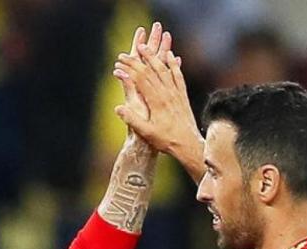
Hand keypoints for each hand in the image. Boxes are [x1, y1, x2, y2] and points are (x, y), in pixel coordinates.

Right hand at [113, 26, 199, 157]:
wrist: (188, 144)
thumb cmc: (165, 140)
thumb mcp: (145, 132)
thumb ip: (132, 119)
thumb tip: (117, 108)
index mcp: (156, 101)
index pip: (140, 79)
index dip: (129, 68)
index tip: (119, 62)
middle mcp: (167, 93)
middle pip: (150, 70)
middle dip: (137, 60)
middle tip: (126, 53)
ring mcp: (176, 93)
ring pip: (164, 69)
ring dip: (153, 56)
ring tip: (145, 47)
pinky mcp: (182, 95)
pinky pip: (178, 75)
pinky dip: (173, 64)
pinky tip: (171, 55)